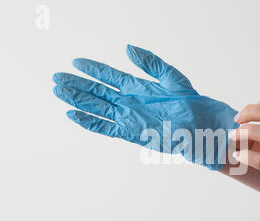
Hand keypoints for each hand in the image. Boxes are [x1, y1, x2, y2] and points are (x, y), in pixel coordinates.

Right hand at [53, 45, 237, 169]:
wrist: (202, 126)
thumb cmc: (191, 102)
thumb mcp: (172, 77)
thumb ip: (150, 63)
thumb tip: (127, 49)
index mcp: (139, 87)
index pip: (110, 76)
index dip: (93, 69)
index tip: (76, 62)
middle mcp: (130, 102)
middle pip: (98, 92)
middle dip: (78, 85)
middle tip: (57, 78)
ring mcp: (130, 117)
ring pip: (98, 108)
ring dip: (79, 101)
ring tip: (59, 92)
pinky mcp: (132, 133)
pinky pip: (106, 127)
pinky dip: (90, 122)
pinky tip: (74, 115)